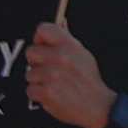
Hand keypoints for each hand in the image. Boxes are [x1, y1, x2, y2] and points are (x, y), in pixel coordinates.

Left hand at [27, 11, 118, 127]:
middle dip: (37, 63)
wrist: (97, 106)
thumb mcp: (83, 55)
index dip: (40, 39)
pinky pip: (30, 90)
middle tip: (48, 70)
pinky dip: (38, 95)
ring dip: (38, 81)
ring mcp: (53, 76)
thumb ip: (67, 38)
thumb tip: (61, 21)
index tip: (43, 47)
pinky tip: (51, 94)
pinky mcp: (47, 92)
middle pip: (31, 52)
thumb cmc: (89, 81)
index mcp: (70, 46)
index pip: (43, 30)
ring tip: (53, 84)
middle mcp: (61, 59)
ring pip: (29, 74)